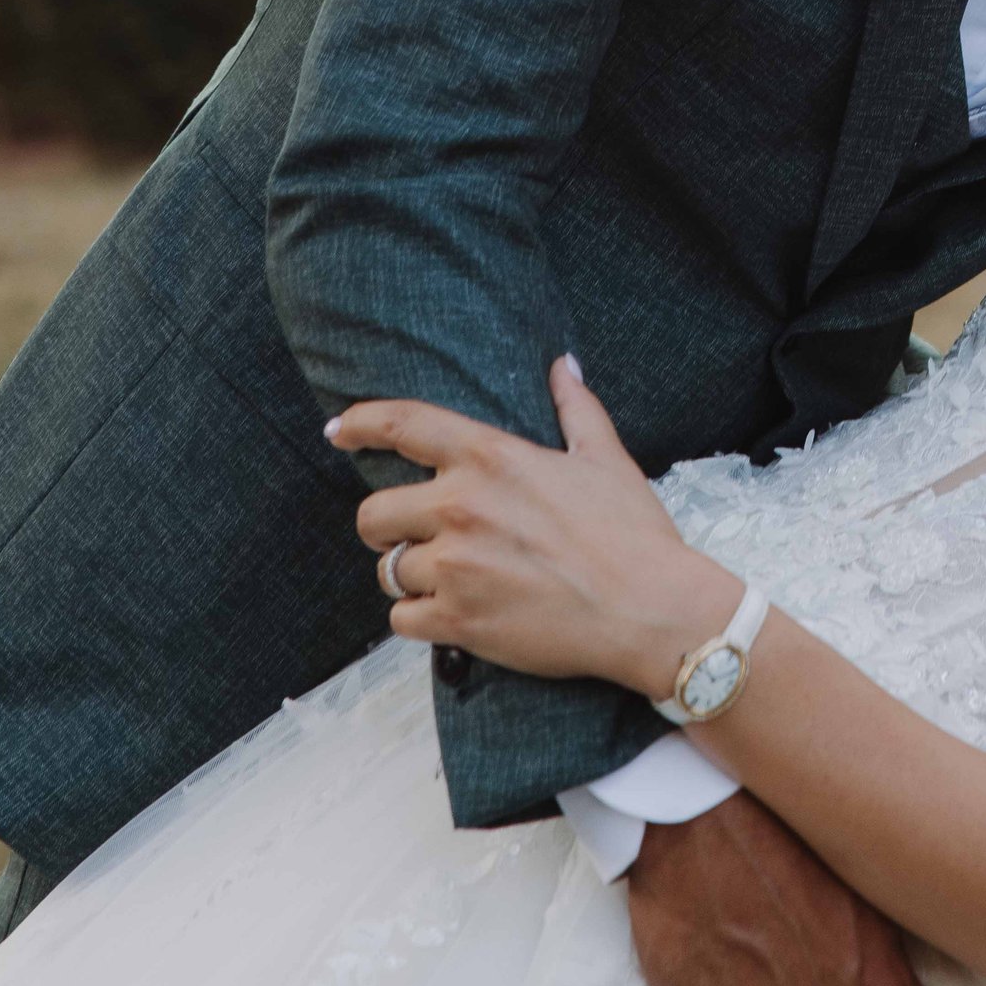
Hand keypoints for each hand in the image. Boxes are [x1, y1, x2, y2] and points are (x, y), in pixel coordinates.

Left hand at [334, 359, 719, 699]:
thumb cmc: (631, 533)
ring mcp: (455, 568)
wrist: (648, 610)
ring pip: (389, 571)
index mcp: (491, 457)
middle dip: (386, 527)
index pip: (404, 425)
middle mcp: (461, 507)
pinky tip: (454, 615)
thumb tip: (564, 364)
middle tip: (416, 538)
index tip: (337, 429)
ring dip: (411, 577)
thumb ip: (576, 407)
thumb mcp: (605, 458)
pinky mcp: (458, 621)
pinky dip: (420, 620)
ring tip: (452, 580)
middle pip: (372, 514)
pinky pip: (402, 620)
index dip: (361, 423)